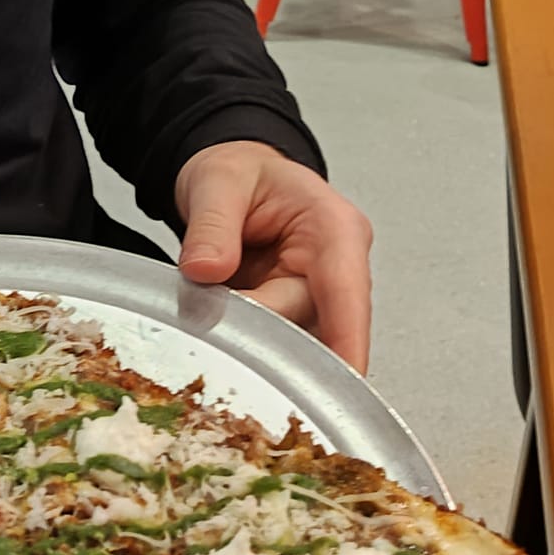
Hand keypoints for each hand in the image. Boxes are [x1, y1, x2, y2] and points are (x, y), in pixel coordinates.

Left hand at [173, 141, 372, 371]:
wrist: (236, 179)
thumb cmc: (242, 174)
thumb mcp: (217, 182)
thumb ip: (212, 225)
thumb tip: (207, 268)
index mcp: (334, 228)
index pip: (347, 291)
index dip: (347, 339)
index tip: (339, 381)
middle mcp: (336, 268)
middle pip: (311, 327)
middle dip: (262, 338)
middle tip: (212, 331)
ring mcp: (316, 298)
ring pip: (293, 344)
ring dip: (251, 343)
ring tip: (209, 322)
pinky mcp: (294, 318)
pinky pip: (275, 346)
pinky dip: (246, 346)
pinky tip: (221, 336)